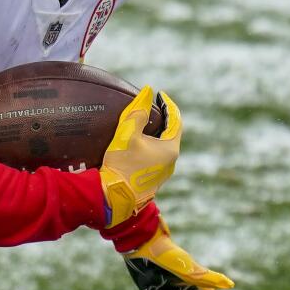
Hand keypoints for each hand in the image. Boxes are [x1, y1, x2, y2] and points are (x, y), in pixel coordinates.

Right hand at [99, 86, 180, 227]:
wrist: (114, 198)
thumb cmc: (122, 165)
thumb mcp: (127, 134)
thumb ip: (137, 111)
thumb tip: (148, 91)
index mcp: (170, 149)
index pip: (176, 121)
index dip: (168, 105)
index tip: (160, 95)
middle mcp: (171, 162)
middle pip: (171, 134)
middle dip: (163, 118)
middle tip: (152, 106)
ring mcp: (163, 172)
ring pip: (164, 146)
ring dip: (157, 132)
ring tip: (144, 122)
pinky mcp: (152, 179)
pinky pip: (156, 156)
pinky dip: (151, 144)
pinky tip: (138, 143)